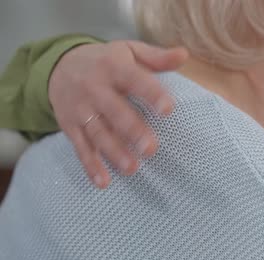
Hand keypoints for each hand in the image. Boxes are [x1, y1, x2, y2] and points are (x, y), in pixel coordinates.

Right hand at [48, 40, 188, 187]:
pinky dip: (90, 166)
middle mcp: (94, 89)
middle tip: (151, 148)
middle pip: (114, 111)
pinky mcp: (70, 126)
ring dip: (113, 152)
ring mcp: (81, 110)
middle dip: (132, 130)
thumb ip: (156, 58)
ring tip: (132, 168)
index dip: (151, 94)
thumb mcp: (129, 51)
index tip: (169, 109)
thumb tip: (184, 55)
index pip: (134, 80)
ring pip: (97, 133)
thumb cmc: (106, 62)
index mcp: (113, 68)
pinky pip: (81, 148)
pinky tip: (103, 182)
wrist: (58, 66)